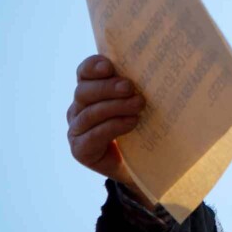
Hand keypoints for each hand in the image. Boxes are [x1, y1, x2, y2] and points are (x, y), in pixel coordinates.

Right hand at [66, 55, 150, 205]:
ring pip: (89, 113)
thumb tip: (154, 67)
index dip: (93, 66)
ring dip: (115, 107)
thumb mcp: (139, 102)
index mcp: (90, 90)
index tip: (110, 66)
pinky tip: (131, 122)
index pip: (84, 72)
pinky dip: (113, 126)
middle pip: (84, 91)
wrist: (142, 165)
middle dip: (108, 87)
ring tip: (138, 105)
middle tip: (130, 87)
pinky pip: (93, 135)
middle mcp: (78, 108)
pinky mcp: (80, 150)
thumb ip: (136, 86)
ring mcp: (76, 130)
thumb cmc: (143, 127)